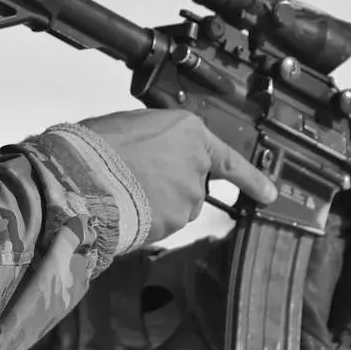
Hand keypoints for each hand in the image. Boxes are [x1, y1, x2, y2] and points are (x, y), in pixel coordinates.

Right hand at [75, 109, 276, 242]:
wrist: (80, 174)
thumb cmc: (96, 146)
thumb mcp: (133, 125)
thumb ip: (159, 141)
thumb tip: (157, 158)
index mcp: (188, 131)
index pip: (230, 159)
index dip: (252, 179)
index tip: (270, 194)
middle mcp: (196, 162)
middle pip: (194, 184)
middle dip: (172, 186)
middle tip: (135, 177)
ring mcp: (188, 194)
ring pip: (179, 206)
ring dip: (158, 203)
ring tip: (124, 190)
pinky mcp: (174, 221)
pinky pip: (164, 224)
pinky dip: (148, 220)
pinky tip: (127, 207)